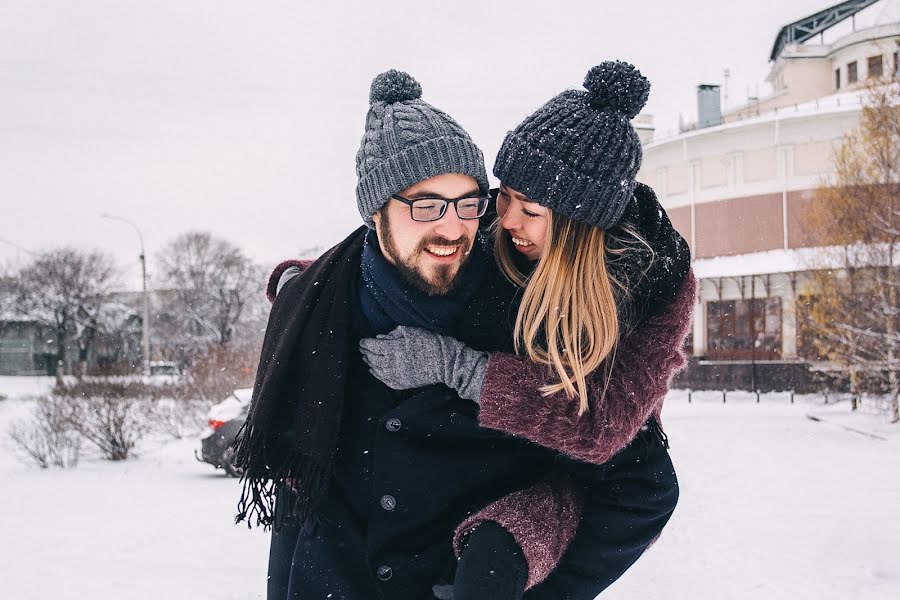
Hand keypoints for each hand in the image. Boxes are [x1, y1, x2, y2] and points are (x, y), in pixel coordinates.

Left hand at [358, 325, 487, 401]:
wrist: (445, 363)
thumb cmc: (431, 343)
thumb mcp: (413, 332)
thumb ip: (395, 333)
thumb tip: (380, 337)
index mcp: (395, 347)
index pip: (373, 345)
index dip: (365, 343)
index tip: (362, 341)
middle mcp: (393, 362)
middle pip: (373, 358)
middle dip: (366, 352)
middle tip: (362, 349)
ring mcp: (396, 375)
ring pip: (376, 369)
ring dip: (369, 363)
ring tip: (366, 358)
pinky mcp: (401, 383)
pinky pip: (384, 380)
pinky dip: (376, 375)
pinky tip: (374, 370)